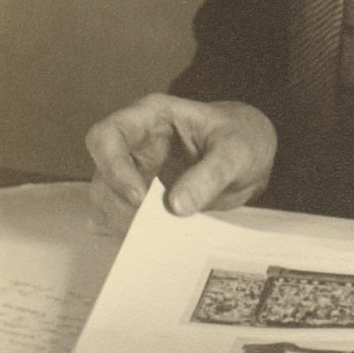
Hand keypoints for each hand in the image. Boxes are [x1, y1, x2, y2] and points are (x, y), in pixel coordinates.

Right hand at [85, 93, 277, 231]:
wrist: (252, 155)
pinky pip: (118, 217)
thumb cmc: (243, 138)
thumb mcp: (237, 151)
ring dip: (123, 222)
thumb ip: (211, 174)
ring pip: (104, 201)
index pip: (106, 136)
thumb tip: (176, 206)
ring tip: (160, 231)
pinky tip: (156, 236)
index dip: (112, 167)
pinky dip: (130, 231)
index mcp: (152, 116)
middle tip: (152, 225)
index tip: (140, 199)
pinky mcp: (139, 196)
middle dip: (118, 205)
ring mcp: (134, 170)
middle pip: (100, 175)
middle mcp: (135, 142)